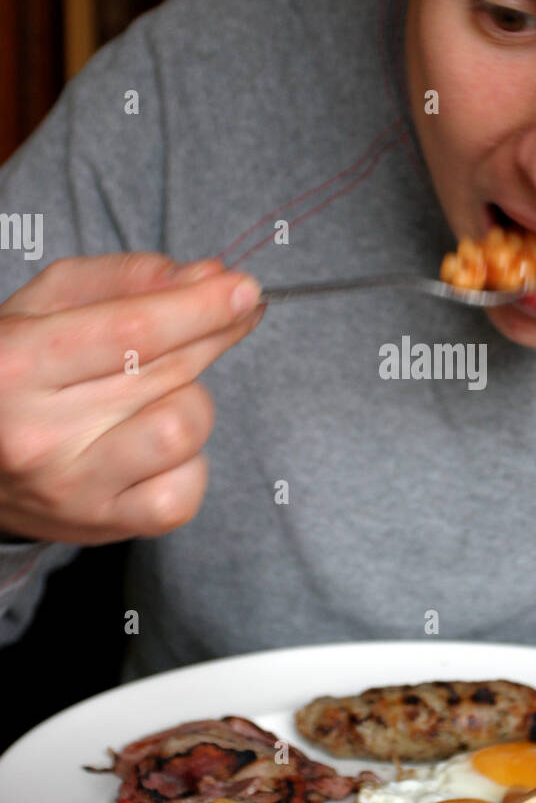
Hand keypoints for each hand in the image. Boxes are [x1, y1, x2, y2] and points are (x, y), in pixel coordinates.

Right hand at [0, 253, 262, 543]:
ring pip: (183, 430)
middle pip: (167, 372)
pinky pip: (185, 490)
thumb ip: (123, 280)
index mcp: (15, 366)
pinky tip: (159, 446)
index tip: (244, 288)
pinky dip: (188, 461)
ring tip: (161, 391)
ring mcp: (73, 487)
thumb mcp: (44, 307)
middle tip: (234, 311)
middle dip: (215, 332)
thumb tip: (207, 277)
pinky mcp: (104, 525)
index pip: (134, 331)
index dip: (201, 307)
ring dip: (191, 398)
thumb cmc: (13, 373)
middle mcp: (39, 434)